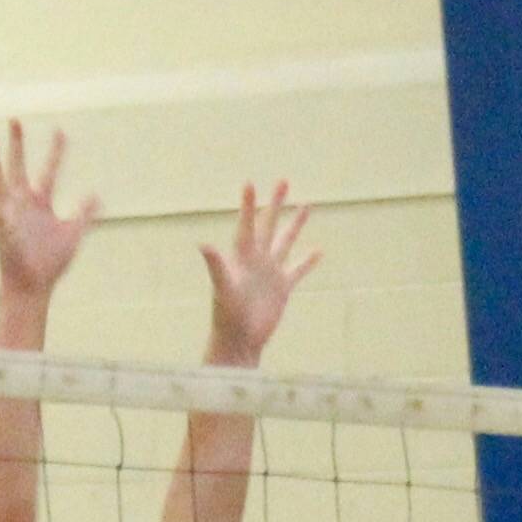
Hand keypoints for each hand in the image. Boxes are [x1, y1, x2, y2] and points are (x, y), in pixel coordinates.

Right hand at [0, 123, 97, 305]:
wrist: (34, 285)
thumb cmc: (50, 262)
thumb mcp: (73, 233)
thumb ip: (85, 214)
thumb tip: (96, 196)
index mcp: (40, 203)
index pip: (49, 170)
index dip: (56, 151)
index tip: (60, 130)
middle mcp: (23, 203)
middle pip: (19, 166)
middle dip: (17, 144)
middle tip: (15, 120)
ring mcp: (11, 214)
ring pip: (0, 181)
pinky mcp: (3, 229)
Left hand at [200, 182, 318, 368]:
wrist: (239, 340)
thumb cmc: (226, 316)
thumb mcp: (222, 288)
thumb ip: (216, 266)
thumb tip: (203, 245)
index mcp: (243, 257)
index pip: (247, 225)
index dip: (249, 205)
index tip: (250, 183)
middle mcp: (257, 260)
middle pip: (269, 225)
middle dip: (276, 204)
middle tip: (283, 181)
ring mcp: (271, 273)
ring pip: (286, 242)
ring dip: (295, 225)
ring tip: (306, 206)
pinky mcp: (282, 288)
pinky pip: (298, 270)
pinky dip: (308, 261)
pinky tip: (318, 250)